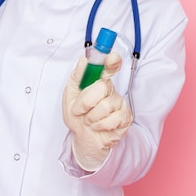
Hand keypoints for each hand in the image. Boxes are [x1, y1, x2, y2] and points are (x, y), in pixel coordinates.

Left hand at [62, 52, 132, 170]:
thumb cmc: (77, 114)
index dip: (112, 61)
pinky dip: (99, 125)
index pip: (109, 66)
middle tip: (79, 110)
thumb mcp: (70, 95)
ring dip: (91, 117)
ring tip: (89, 120)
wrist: (82, 137)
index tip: (112, 58)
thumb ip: (77, 77)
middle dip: (85, 101)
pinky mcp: (125, 117)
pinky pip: (112, 120)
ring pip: (105, 106)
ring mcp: (120, 102)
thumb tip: (84, 61)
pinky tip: (98, 126)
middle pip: (102, 87)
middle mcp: (110, 88)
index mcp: (98, 80)